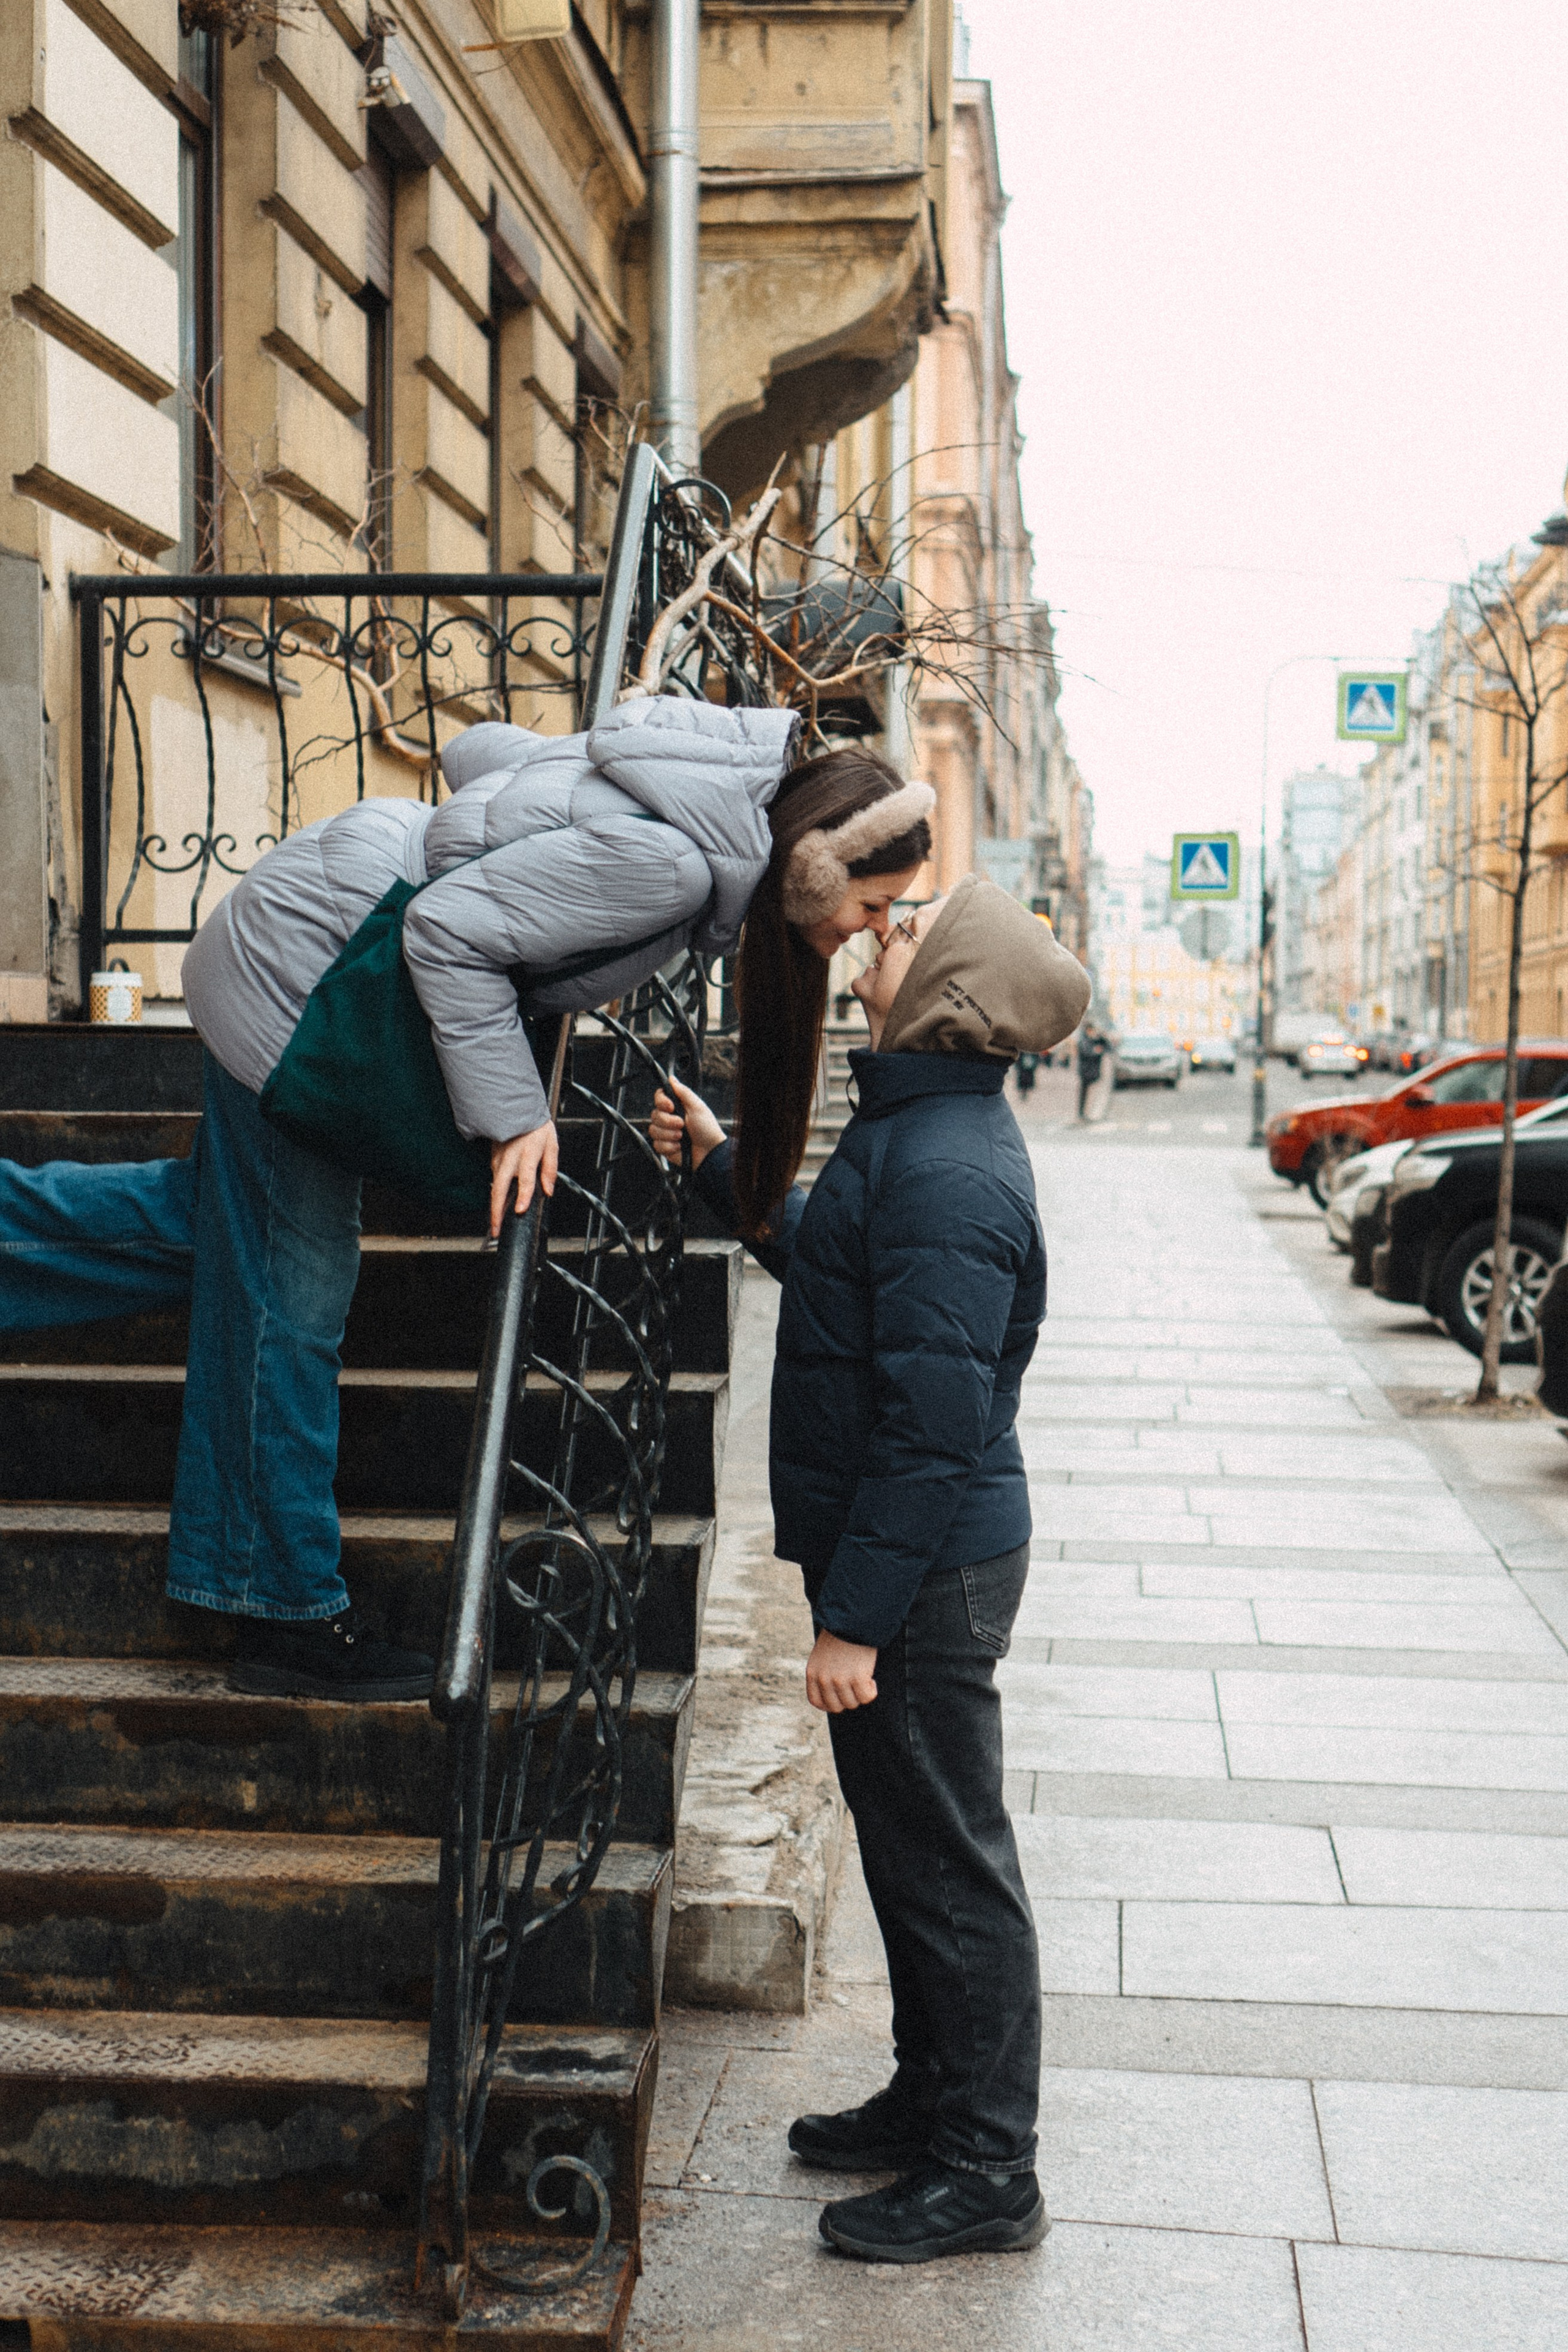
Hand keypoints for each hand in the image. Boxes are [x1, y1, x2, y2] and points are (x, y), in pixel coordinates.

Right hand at [488, 1121, 557, 1238]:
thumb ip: (550, 1168)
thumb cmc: (536, 1126)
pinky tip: (497, 1203)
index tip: (519, 1210)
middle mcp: (510, 1157)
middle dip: (496, 1211)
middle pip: (500, 1188)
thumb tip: (549, 1191)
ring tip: (496, 1223)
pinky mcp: (493, 1157)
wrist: (517, 1108)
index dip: (523, 1195)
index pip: (525, 1178)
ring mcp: (499, 1158)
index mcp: (528, 1153)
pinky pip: (494, 1177)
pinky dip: (494, 1192)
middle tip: (496, 1229)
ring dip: (494, 1205)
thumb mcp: (551, 1143)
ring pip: (494, 1185)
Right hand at [648, 1079, 724, 1170]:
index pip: (659, 1098)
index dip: (661, 1102)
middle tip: (682, 1125)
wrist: (709, 1152)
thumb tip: (671, 1078)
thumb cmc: (707, 1128)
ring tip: (682, 1137)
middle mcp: (668, 1119)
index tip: (671, 1107)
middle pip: (654, 1115)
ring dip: (669, 1135)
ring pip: (653, 1130)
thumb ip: (683, 1092)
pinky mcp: (664, 1147)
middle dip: (668, 1122)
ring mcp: (665, 1133)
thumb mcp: (697, 1107)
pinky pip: (656, 1145)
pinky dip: (669, 1147)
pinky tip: (679, 1147)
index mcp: (676, 1107)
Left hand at [806, 1628, 877, 1713]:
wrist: (852, 1620)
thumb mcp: (822, 1655)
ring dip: (860, 1694)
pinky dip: (871, 1691)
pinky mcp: (857, 1678)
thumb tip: (834, 1693)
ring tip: (863, 1679)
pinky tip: (871, 1680)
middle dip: (847, 1699)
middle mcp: (824, 1679)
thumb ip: (824, 1673)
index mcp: (812, 1673)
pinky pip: (866, 1697)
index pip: (817, 1701)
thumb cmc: (840, 1634)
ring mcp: (840, 1680)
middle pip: (836, 1706)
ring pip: (852, 1703)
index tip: (840, 1698)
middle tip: (854, 1687)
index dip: (829, 1704)